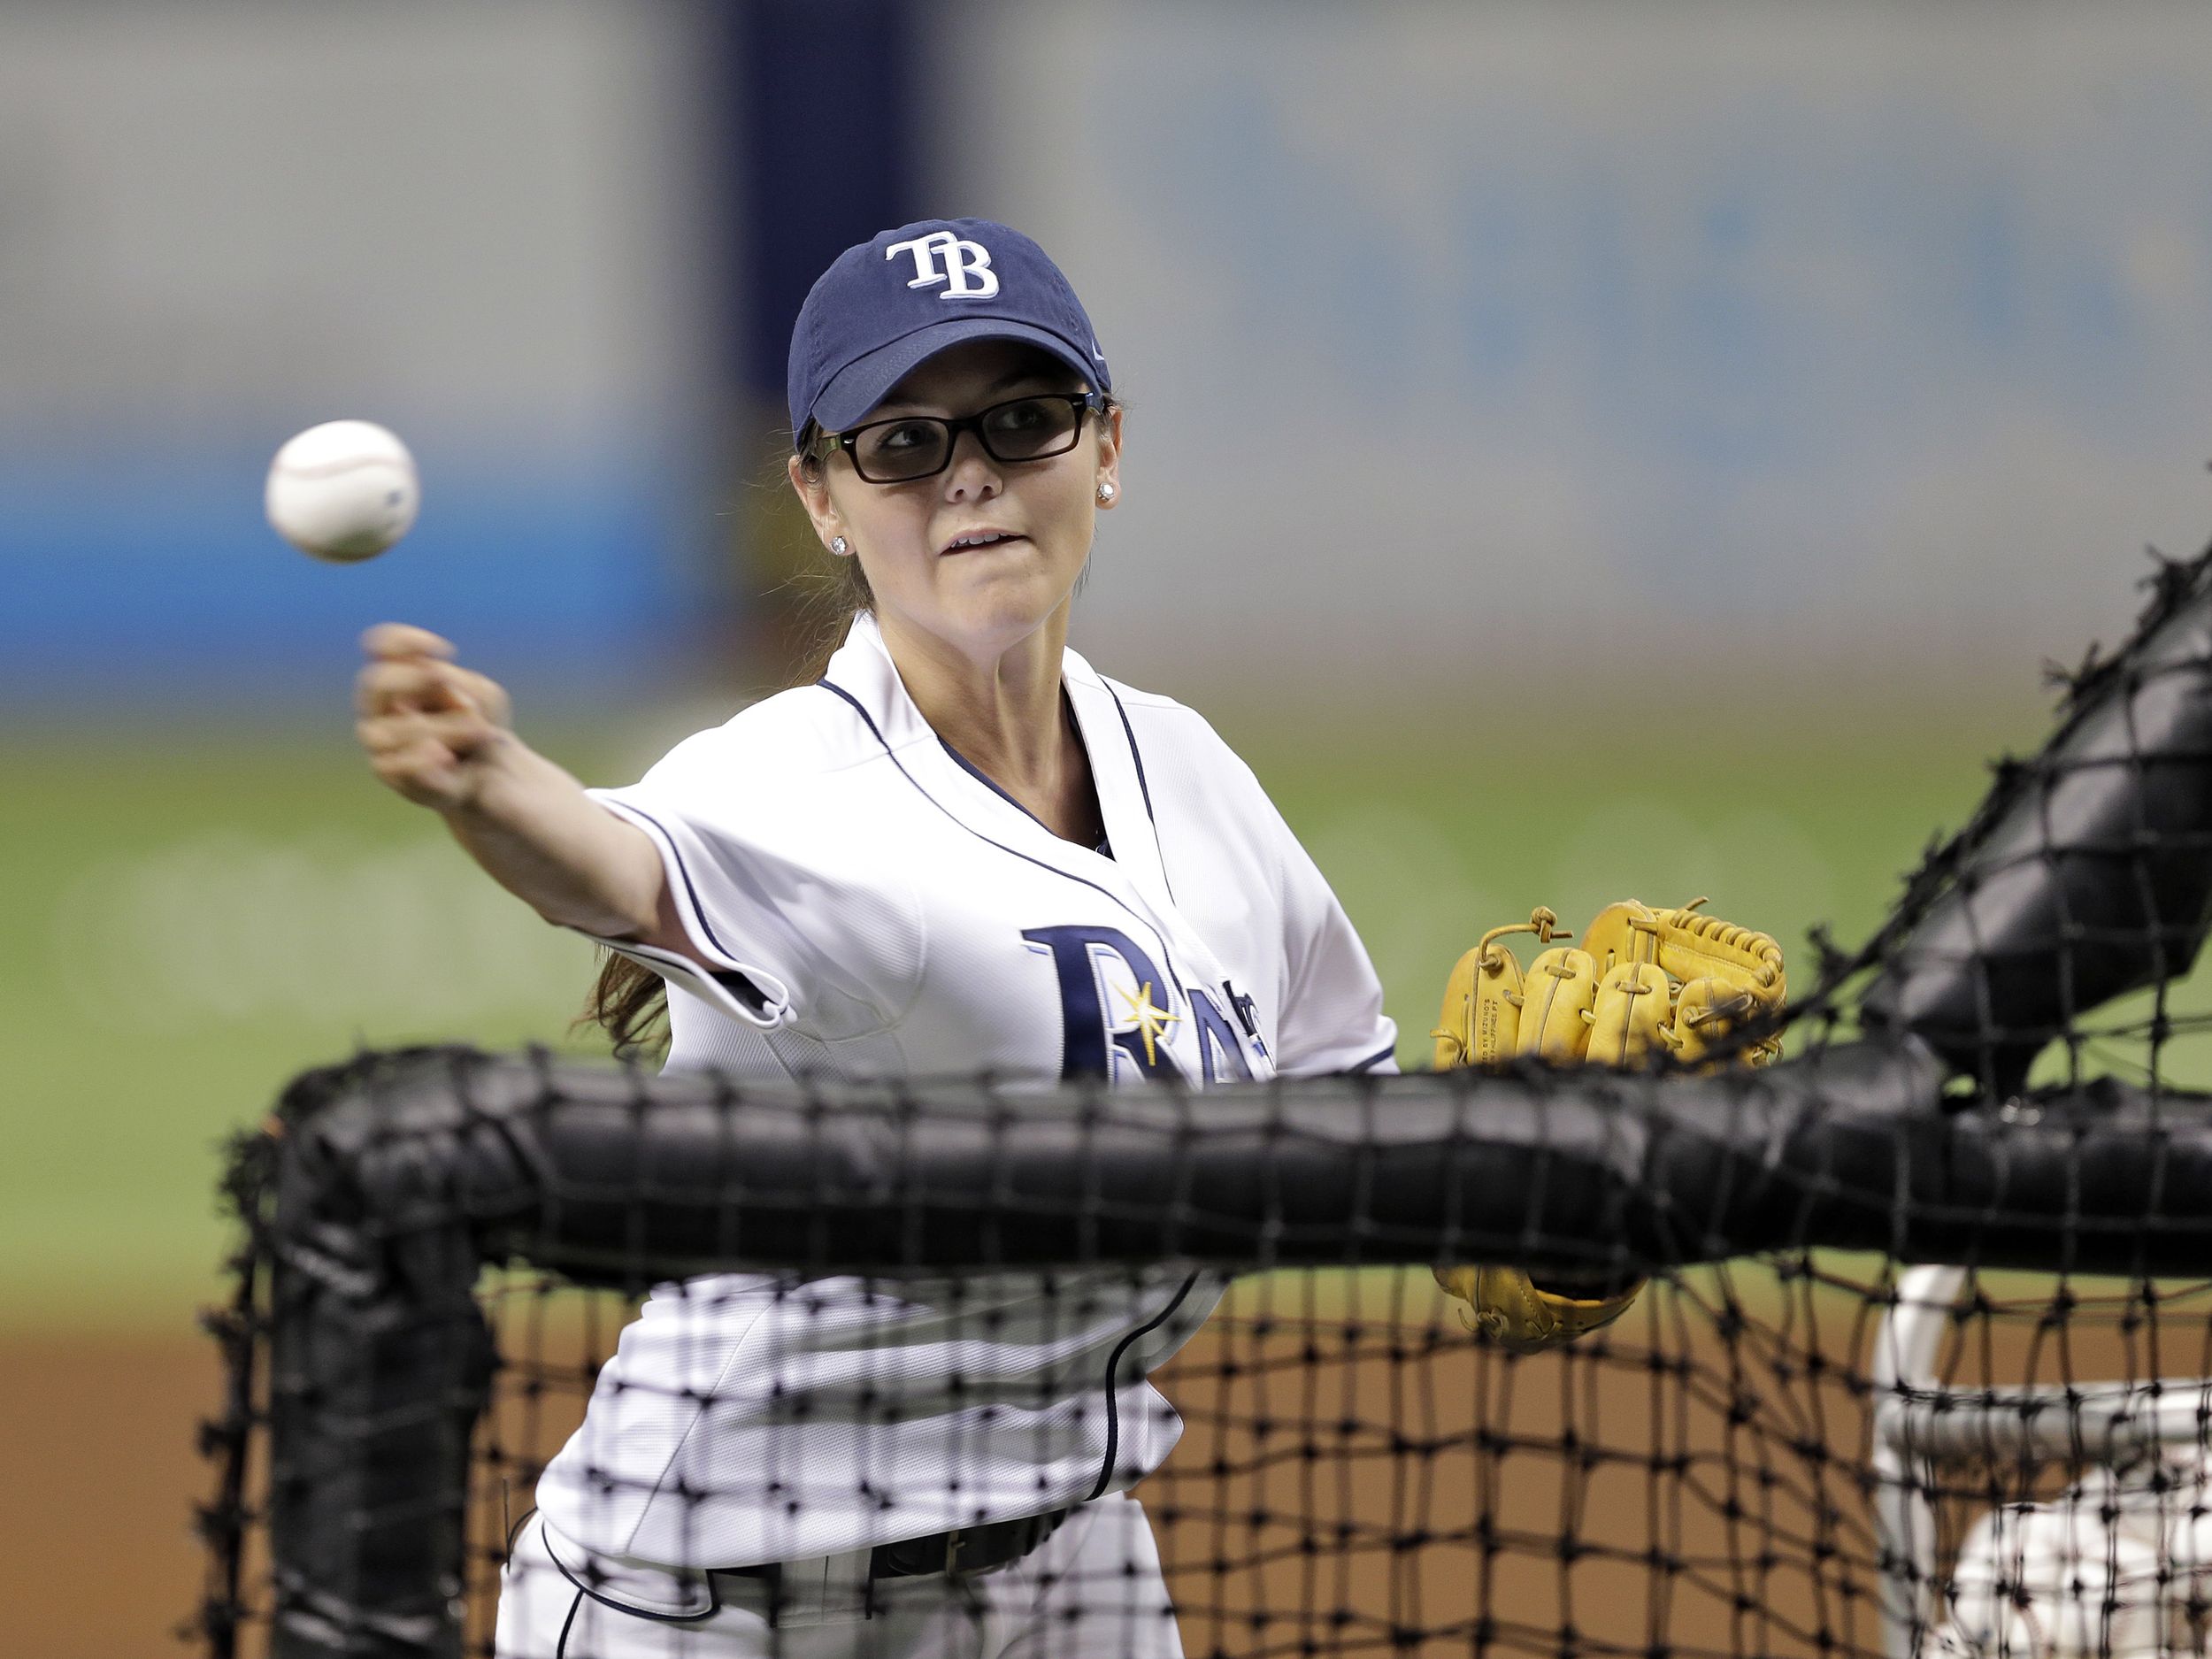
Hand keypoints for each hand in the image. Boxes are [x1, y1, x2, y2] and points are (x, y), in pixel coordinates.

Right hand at [355, 624, 516, 812]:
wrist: (498, 779)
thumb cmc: (483, 728)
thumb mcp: (484, 698)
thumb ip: (461, 686)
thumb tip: (436, 695)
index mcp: (399, 682)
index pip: (380, 648)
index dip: (401, 641)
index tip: (445, 650)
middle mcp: (381, 710)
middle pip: (374, 683)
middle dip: (414, 680)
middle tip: (447, 682)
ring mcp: (383, 746)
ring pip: (389, 730)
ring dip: (442, 727)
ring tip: (481, 731)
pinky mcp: (397, 779)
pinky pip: (392, 767)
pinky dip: (418, 760)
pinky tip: (445, 755)